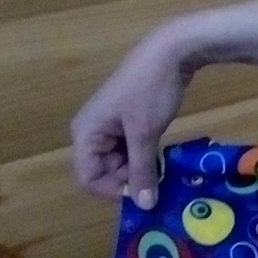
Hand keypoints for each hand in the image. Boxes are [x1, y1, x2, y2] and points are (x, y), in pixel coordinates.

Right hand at [69, 28, 190, 207]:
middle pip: (103, 171)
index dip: (112, 190)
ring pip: (119, 162)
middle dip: (128, 180)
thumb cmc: (151, 91)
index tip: (142, 193)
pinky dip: (144, 157)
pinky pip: (130, 149)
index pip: (87, 177)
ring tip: (163, 170)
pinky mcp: (127, 121)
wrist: (171, 51)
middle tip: (158, 180)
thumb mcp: (146, 134)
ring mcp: (109, 126)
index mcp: (86, 133)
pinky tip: (162, 159)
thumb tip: (144, 206)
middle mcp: (91, 131)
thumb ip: (142, 171)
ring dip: (139, 169)